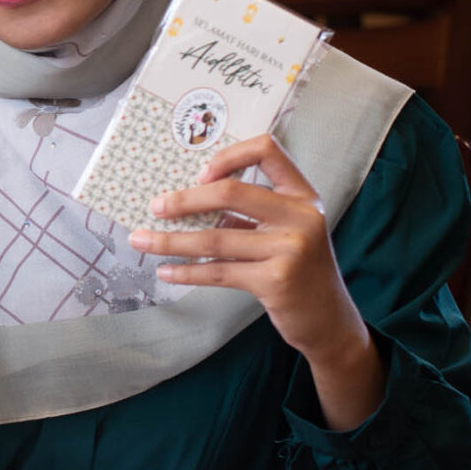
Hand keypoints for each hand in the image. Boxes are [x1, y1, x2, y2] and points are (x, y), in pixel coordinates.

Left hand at [128, 132, 383, 430]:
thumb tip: (188, 200)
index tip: (201, 174)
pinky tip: (166, 271)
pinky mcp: (276, 281)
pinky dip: (186, 271)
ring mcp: (290, 248)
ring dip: (171, 240)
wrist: (329, 320)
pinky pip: (218, 272)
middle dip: (184, 200)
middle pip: (230, 192)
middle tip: (155, 208)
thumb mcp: (286, 231)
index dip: (229, 157)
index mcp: (302, 194)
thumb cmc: (299, 270)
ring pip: (215, 238)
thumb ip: (252, 213)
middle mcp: (301, 216)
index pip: (267, 150)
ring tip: (140, 240)